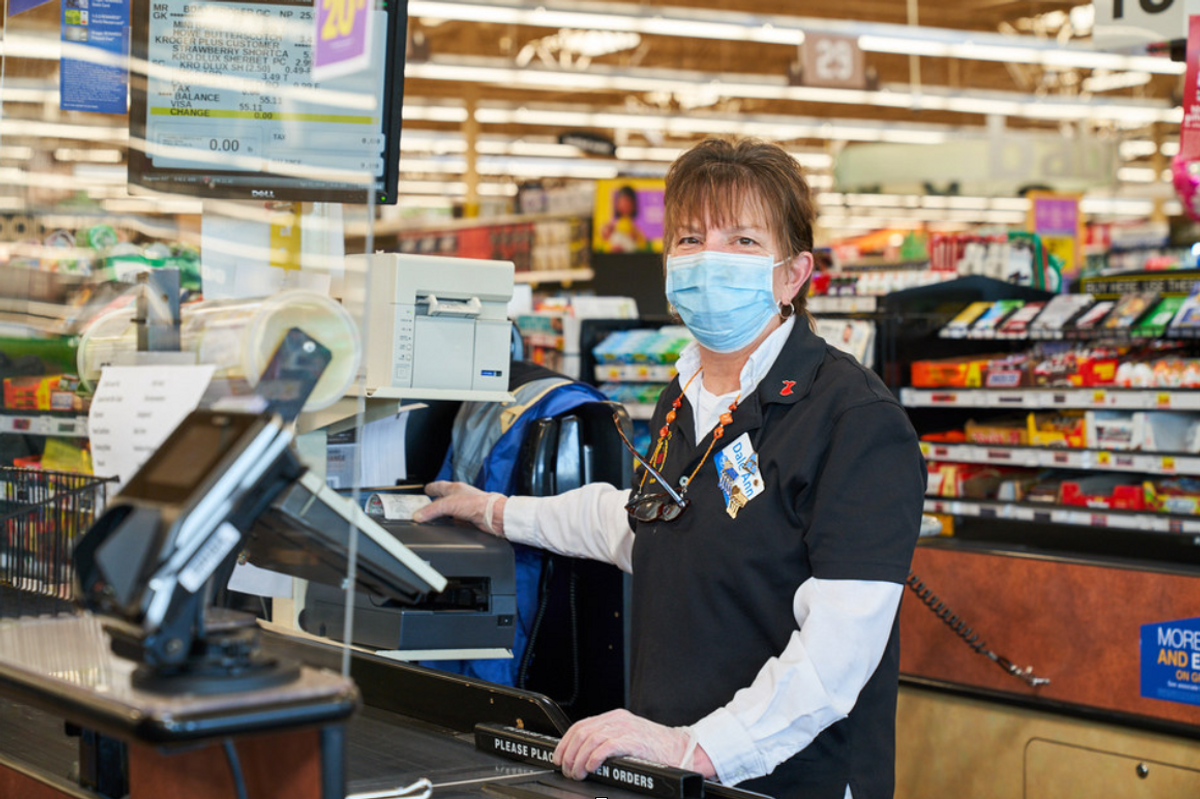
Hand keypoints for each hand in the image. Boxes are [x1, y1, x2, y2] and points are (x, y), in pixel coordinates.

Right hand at [412, 481, 505, 535]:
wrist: (493, 516)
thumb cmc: (477, 504)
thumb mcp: (448, 505)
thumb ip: (432, 510)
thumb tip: (418, 515)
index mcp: (455, 488)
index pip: (439, 486)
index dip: (431, 488)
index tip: (426, 489)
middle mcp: (461, 497)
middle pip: (444, 498)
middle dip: (435, 501)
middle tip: (427, 505)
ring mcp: (466, 508)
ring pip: (451, 510)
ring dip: (443, 513)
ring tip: (435, 517)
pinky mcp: (470, 518)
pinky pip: (457, 520)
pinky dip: (451, 523)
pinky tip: (449, 526)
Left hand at [553, 709, 713, 779]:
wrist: (681, 750)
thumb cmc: (655, 749)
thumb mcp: (628, 737)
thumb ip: (607, 740)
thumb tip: (582, 756)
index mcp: (614, 718)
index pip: (580, 726)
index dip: (565, 743)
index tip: (559, 757)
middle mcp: (617, 720)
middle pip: (582, 733)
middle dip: (569, 754)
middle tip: (568, 770)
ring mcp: (625, 729)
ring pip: (590, 740)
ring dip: (579, 759)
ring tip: (578, 773)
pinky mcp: (633, 741)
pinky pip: (606, 746)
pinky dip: (594, 757)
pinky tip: (591, 767)